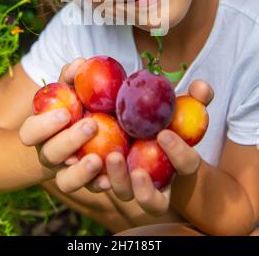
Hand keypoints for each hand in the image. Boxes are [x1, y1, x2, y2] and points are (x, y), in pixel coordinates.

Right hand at [19, 59, 104, 191]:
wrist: (65, 139)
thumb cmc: (68, 108)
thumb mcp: (66, 92)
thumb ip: (70, 79)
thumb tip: (79, 63)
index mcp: (39, 132)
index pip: (30, 132)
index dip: (44, 125)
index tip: (66, 113)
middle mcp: (49, 153)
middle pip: (51, 154)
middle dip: (69, 141)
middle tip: (91, 125)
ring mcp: (64, 171)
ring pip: (65, 182)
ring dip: (80, 172)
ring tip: (97, 159)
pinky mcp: (83, 182)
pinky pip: (88, 190)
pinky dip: (98, 185)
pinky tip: (108, 179)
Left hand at [88, 79, 213, 216]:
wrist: (143, 129)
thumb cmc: (167, 119)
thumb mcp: (181, 107)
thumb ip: (195, 98)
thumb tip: (202, 86)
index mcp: (180, 165)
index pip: (186, 165)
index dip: (179, 153)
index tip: (164, 133)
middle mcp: (157, 184)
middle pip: (154, 201)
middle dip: (145, 188)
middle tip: (136, 168)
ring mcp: (131, 185)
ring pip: (124, 194)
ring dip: (117, 179)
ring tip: (110, 157)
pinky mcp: (107, 178)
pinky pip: (99, 183)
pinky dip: (92, 174)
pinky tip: (85, 154)